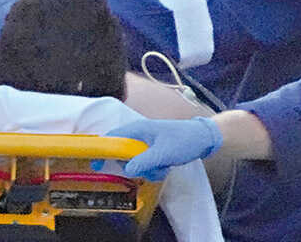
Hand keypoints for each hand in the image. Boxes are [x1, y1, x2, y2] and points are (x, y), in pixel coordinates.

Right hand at [105, 117, 221, 180]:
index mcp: (137, 129)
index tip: (97, 166)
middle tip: (147, 168)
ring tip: (162, 167)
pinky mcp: (154, 151)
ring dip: (147, 169)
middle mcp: (139, 135)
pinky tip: (166, 168)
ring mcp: (147, 143)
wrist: (204, 138)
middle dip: (134, 166)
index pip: (111, 138)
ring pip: (136, 162)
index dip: (102, 151)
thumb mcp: (163, 153)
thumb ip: (143, 162)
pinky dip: (154, 169)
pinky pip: (147, 164)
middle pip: (123, 155)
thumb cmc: (183, 140)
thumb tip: (127, 170)